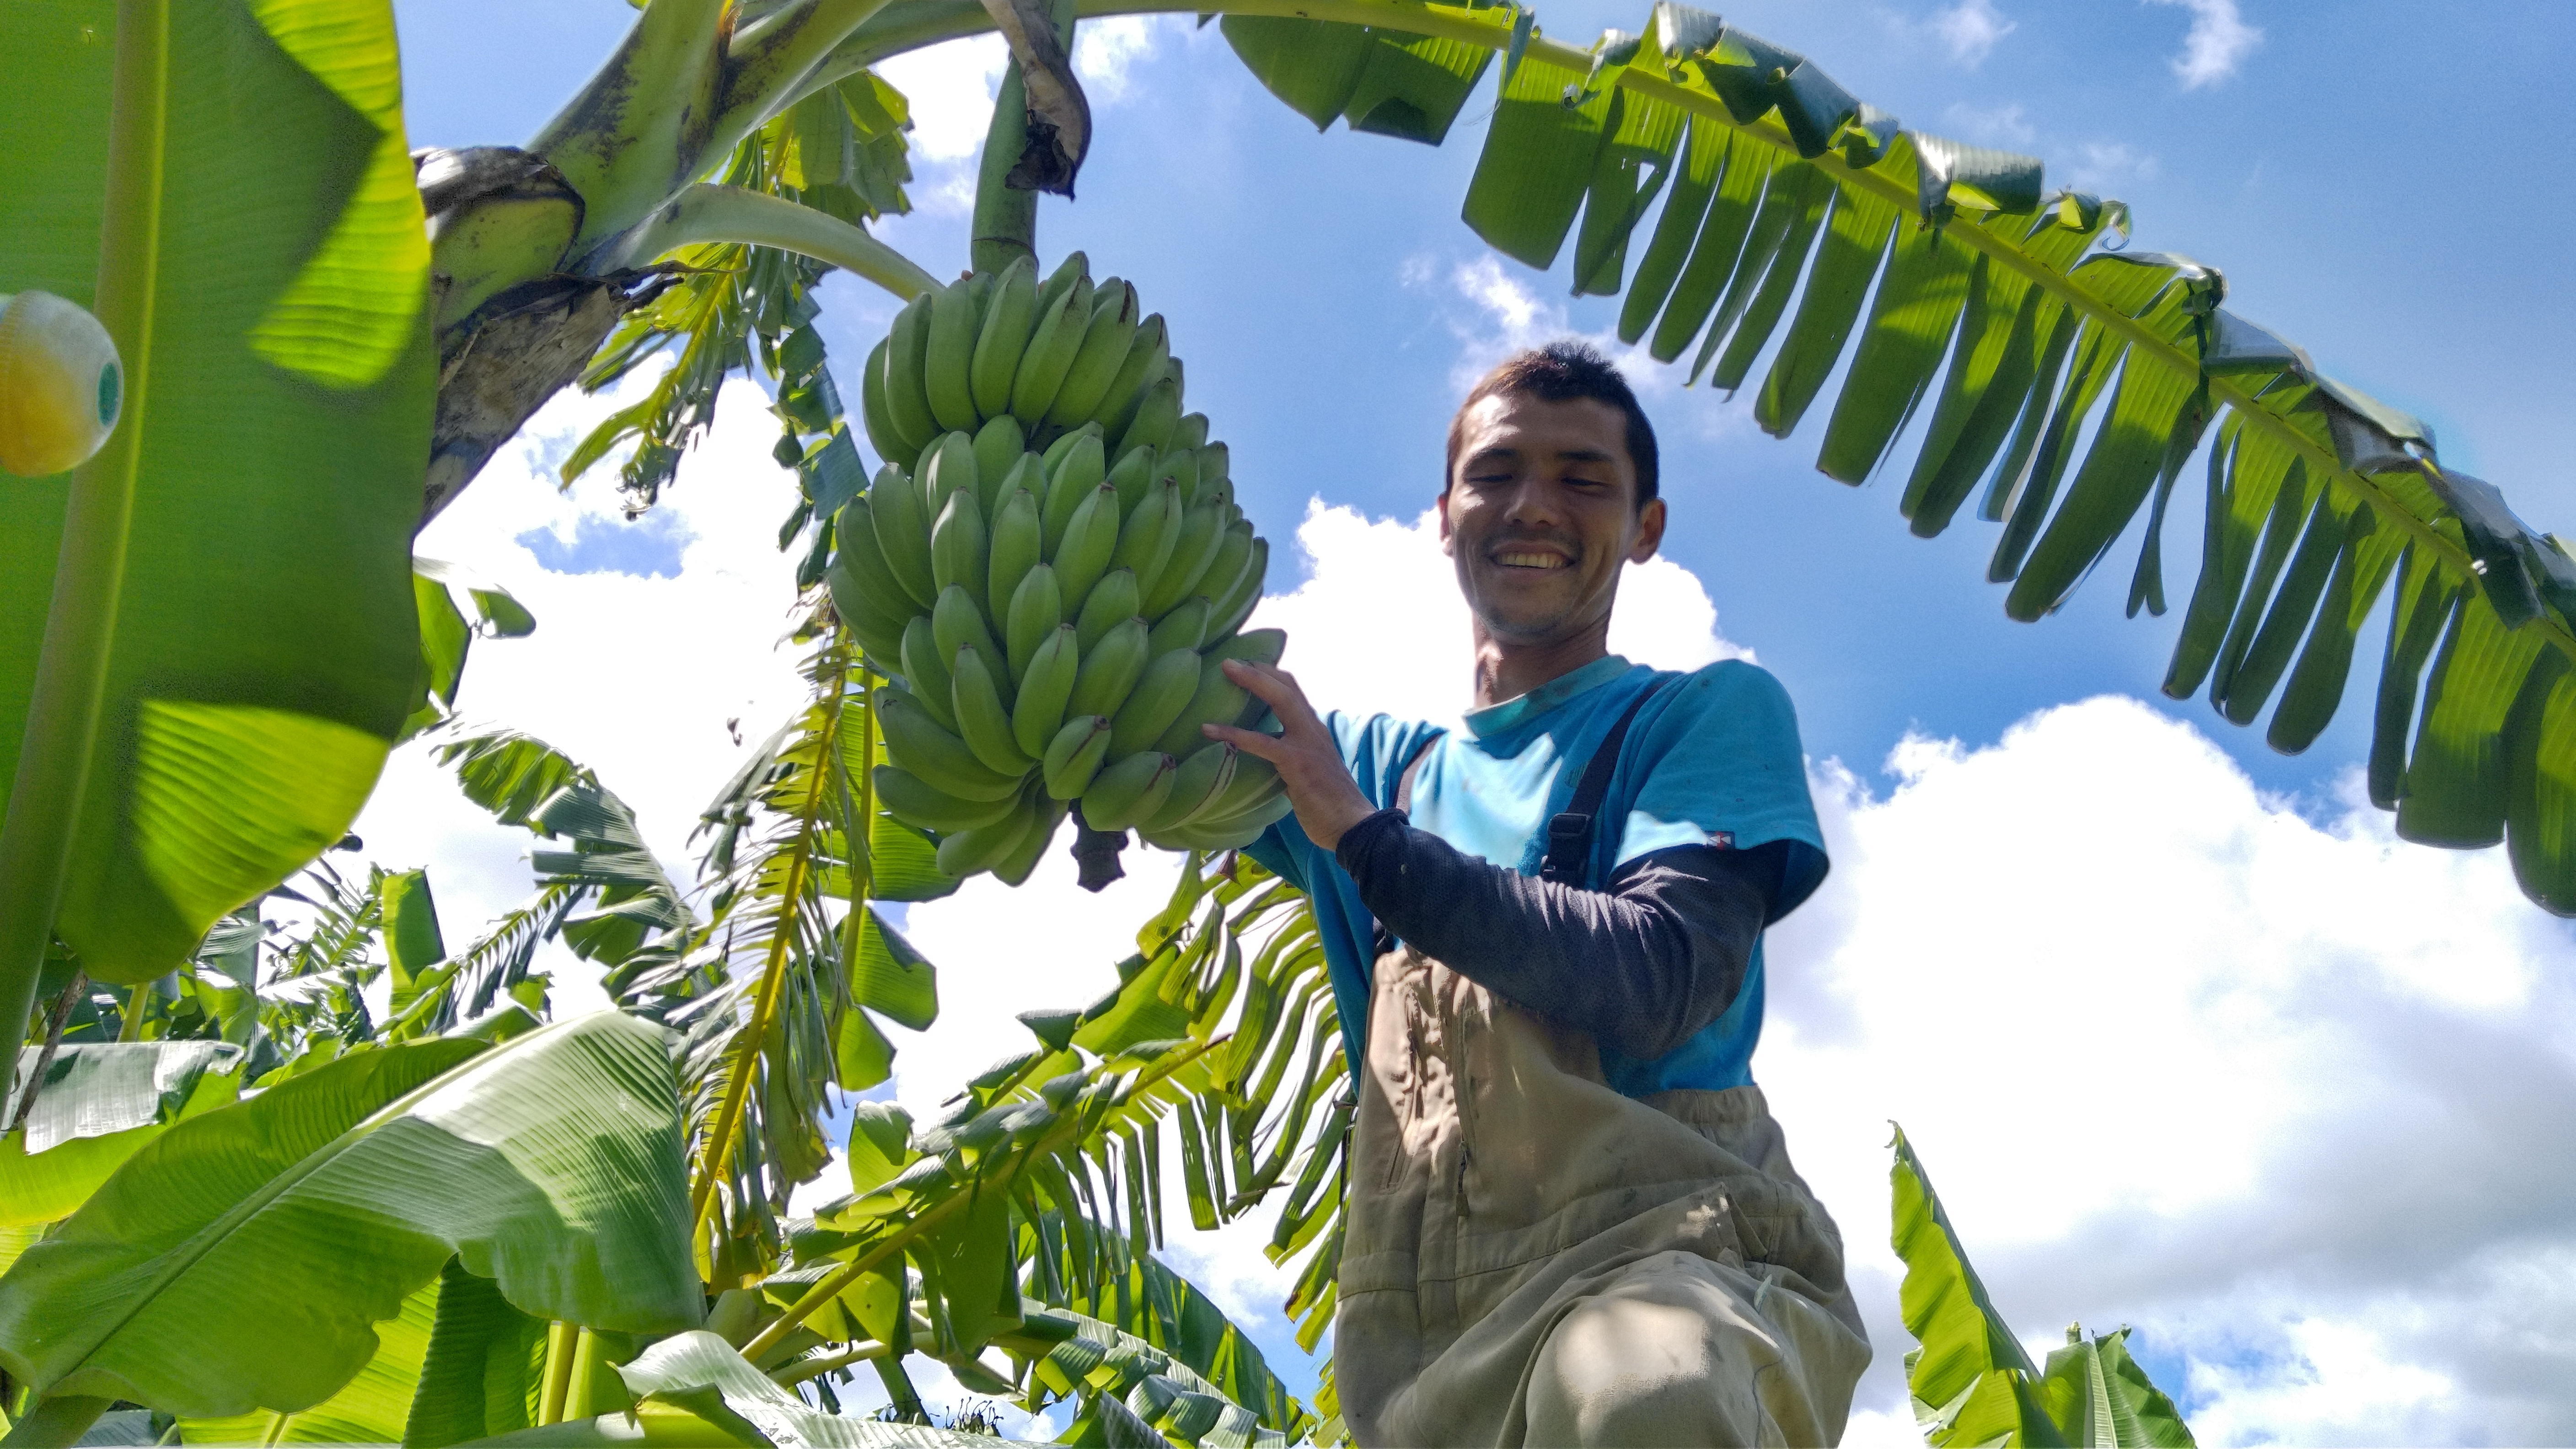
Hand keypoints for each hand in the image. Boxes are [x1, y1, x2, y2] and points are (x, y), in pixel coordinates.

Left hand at [1201, 659, 1380, 851]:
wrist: (1352, 827)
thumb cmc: (1329, 806)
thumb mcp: (1309, 773)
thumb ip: (1291, 758)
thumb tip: (1268, 758)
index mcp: (1315, 731)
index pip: (1294, 692)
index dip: (1271, 675)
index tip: (1247, 666)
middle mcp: (1313, 730)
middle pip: (1288, 686)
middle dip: (1259, 669)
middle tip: (1230, 660)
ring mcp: (1307, 744)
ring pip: (1281, 699)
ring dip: (1252, 681)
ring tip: (1224, 669)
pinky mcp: (1297, 762)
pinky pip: (1262, 742)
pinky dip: (1234, 733)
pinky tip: (1209, 730)